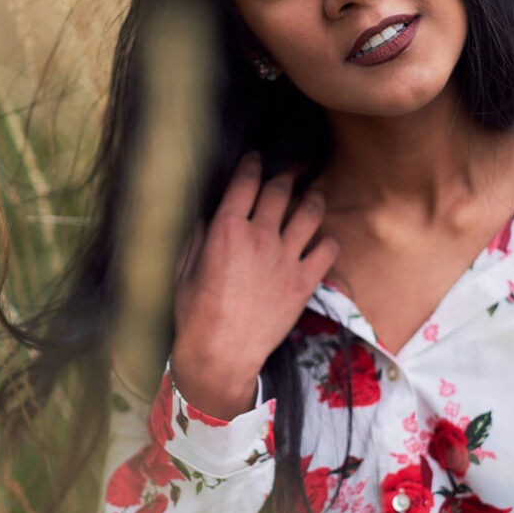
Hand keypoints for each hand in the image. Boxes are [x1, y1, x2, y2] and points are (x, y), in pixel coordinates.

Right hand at [170, 152, 338, 419]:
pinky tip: (323, 240)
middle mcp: (259, 236)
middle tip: (294, 167)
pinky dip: (328, 241)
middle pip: (281, 189)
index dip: (253, 164)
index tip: (257, 158)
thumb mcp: (184, 269)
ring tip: (314, 195)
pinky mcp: (304, 282)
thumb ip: (199, 235)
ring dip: (313, 198)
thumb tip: (208, 213)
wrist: (221, 354)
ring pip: (310, 211)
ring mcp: (286, 258)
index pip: (245, 181)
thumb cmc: (195, 314)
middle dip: (288, 172)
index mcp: (226, 228)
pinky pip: (328, 249)